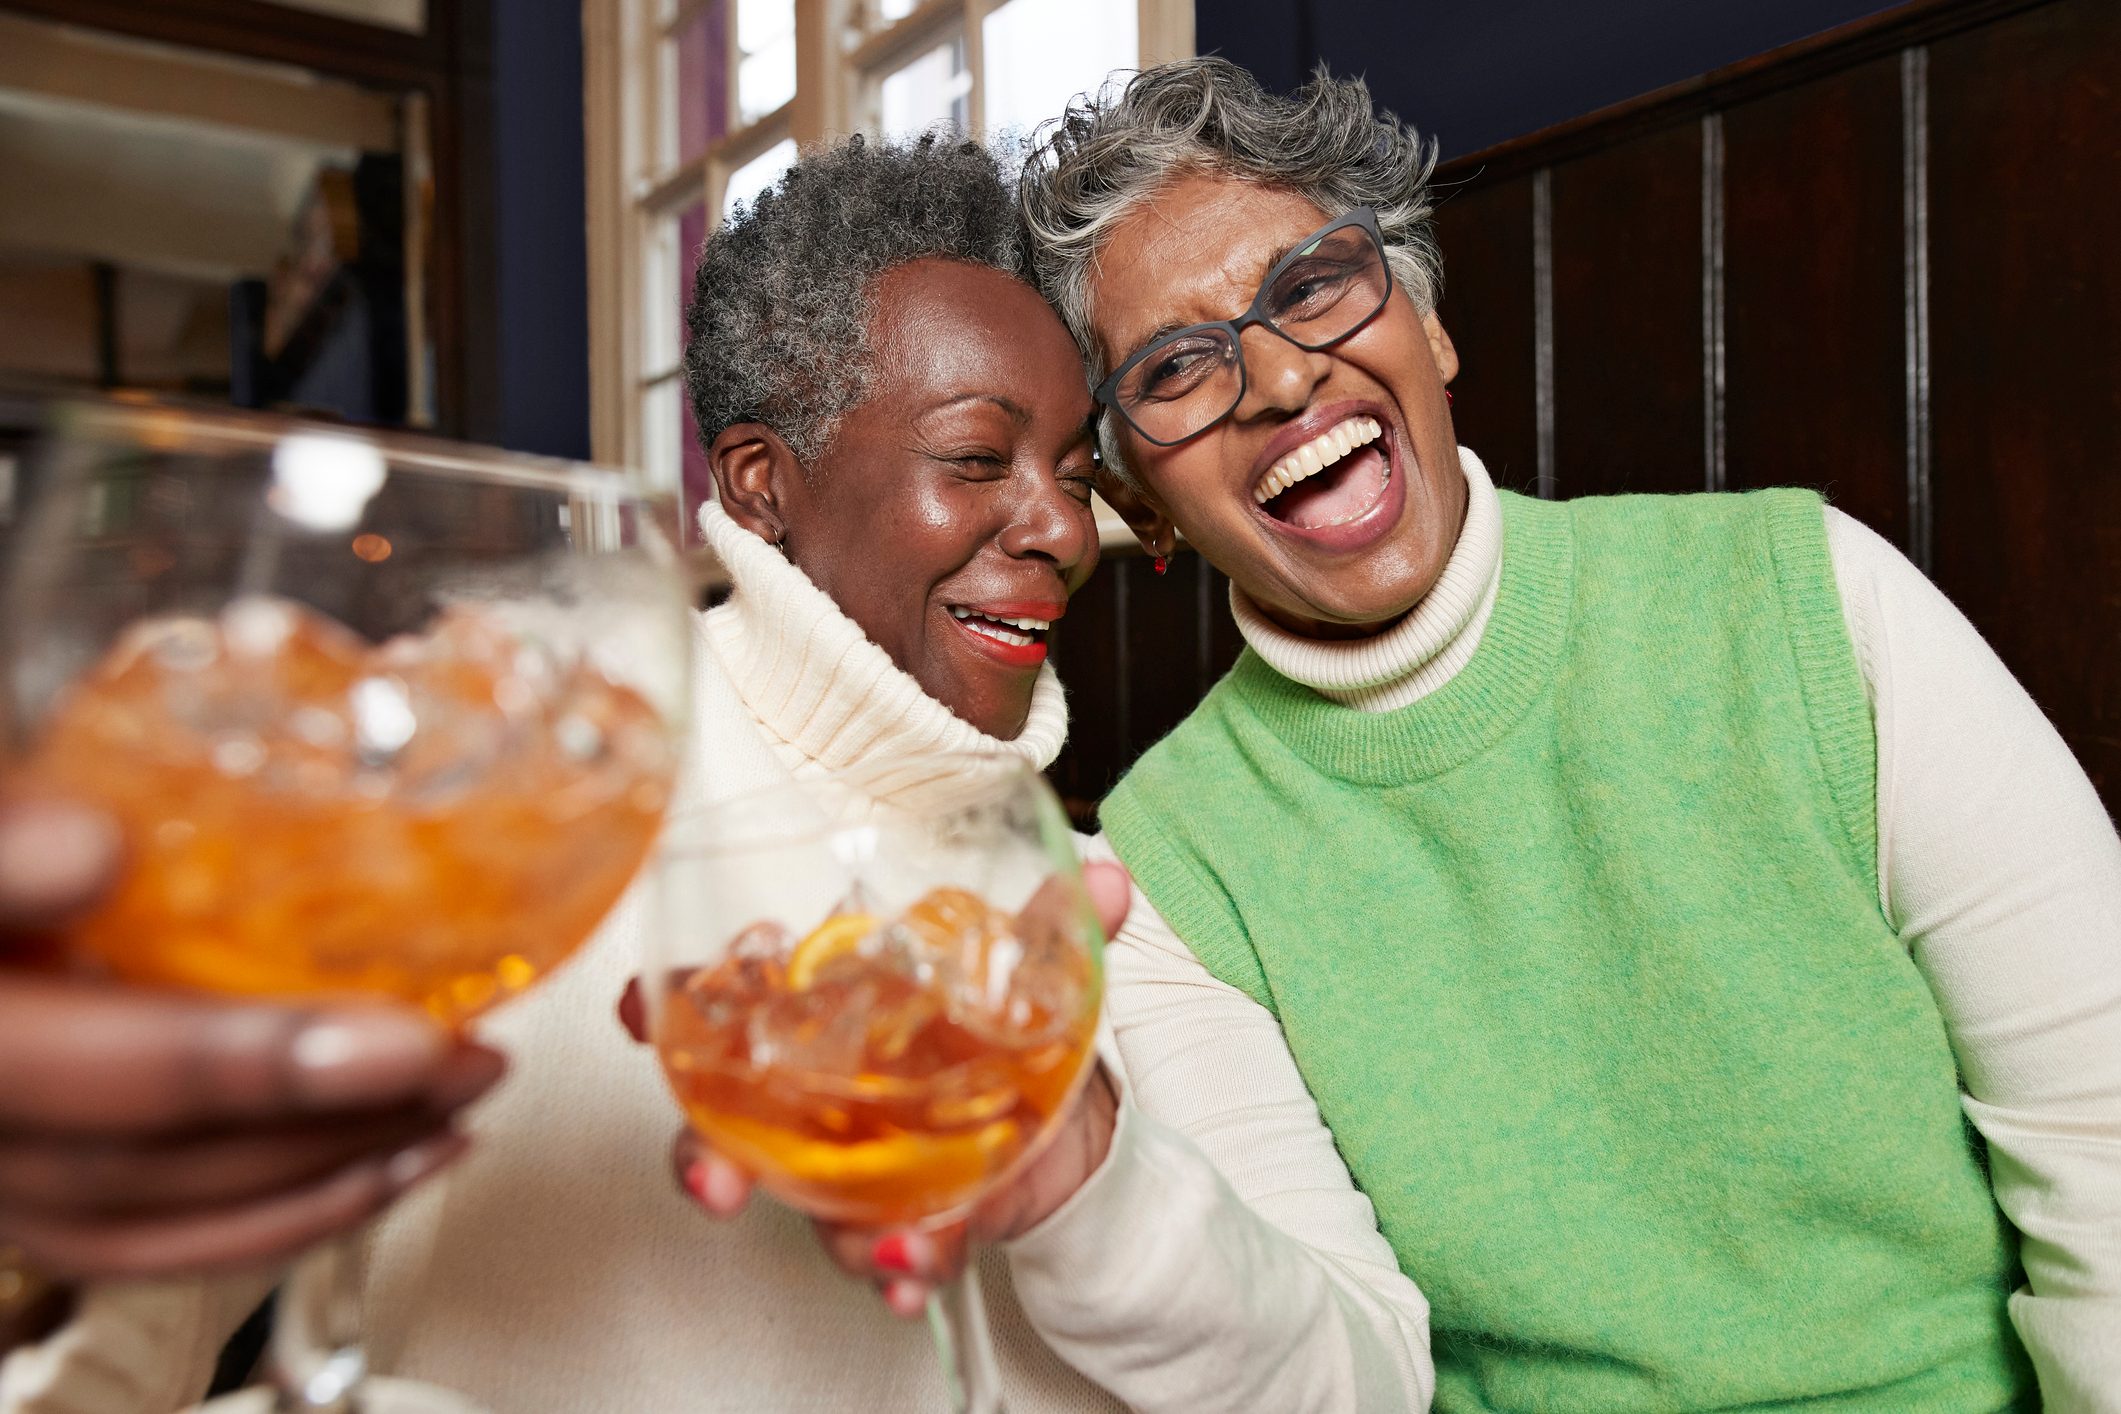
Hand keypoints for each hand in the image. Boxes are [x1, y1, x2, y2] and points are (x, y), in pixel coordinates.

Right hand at [0, 796, 503, 1286]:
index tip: (404, 1043)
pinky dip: (288, 1213)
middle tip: (465, 1060)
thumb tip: (91, 847)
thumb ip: (7, 845)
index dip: (255, 1065)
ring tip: (453, 1106)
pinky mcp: (45, 1191)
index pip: (104, 1072)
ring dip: (332, 1172)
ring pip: (170, 1216)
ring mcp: (6, 1171)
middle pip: (157, 1160)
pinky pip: (163, 1239)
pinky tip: (390, 1163)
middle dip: (335, 1117)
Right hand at [620, 858, 1133, 1316]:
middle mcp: (814, 1086)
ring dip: (834, 1230)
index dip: (670, 1007)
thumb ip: (1059, 930)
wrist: (1053, 1118)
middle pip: (725, 1120)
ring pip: (799, 1201)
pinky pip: (873, 1248)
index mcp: (830, 1005)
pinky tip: (918, 1275)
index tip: (640, 1014)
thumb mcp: (1029, 969)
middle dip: (707, 1157)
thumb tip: (1106, 880)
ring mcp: (842, 1158)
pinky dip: (897, 1265)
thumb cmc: (998, 1026)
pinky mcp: (887, 1213)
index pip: (726, 997)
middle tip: (717, 1185)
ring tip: (895, 1241)